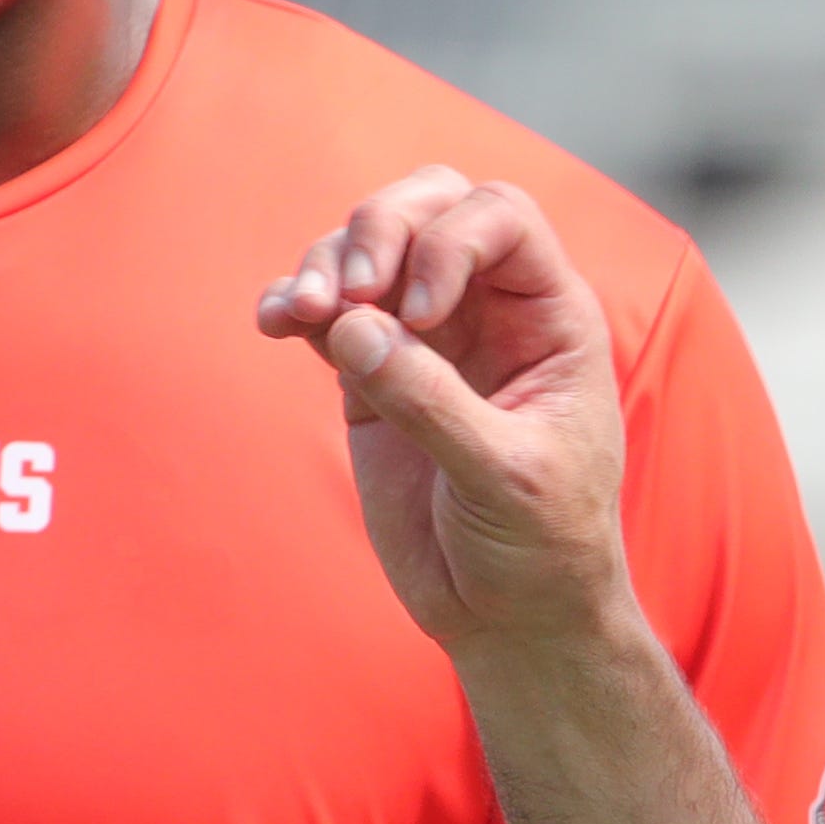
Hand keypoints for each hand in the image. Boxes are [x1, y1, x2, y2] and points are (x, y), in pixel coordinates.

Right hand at [253, 168, 631, 652]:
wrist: (510, 616)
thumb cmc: (543, 545)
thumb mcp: (506, 477)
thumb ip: (432, 402)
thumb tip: (355, 328)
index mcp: (549, 316)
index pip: (498, 218)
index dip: (450, 242)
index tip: (424, 314)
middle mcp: (488, 309)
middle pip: (428, 207)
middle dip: (380, 227)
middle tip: (353, 291)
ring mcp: (426, 338)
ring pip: (367, 251)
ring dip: (326, 264)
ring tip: (302, 313)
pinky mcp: (371, 375)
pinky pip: (327, 313)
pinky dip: (294, 304)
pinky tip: (275, 320)